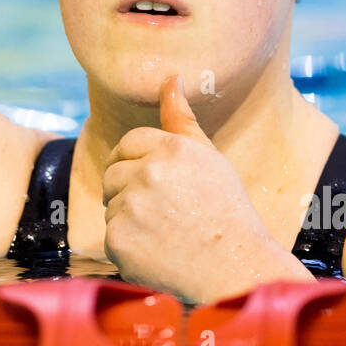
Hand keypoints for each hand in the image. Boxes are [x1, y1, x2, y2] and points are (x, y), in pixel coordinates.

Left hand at [102, 75, 313, 302]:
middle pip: (113, 172)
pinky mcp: (118, 239)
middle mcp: (148, 172)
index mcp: (171, 147)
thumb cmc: (226, 210)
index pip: (129, 142)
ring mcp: (130, 206)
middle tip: (164, 211)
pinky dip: (128, 245)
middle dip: (130, 188)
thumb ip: (181, 119)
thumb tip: (170, 77)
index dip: (139, 162)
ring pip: (110, 204)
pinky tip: (157, 251)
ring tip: (164, 232)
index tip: (156, 182)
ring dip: (128, 217)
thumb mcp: (208, 157)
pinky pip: (110, 235)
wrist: (234, 268)